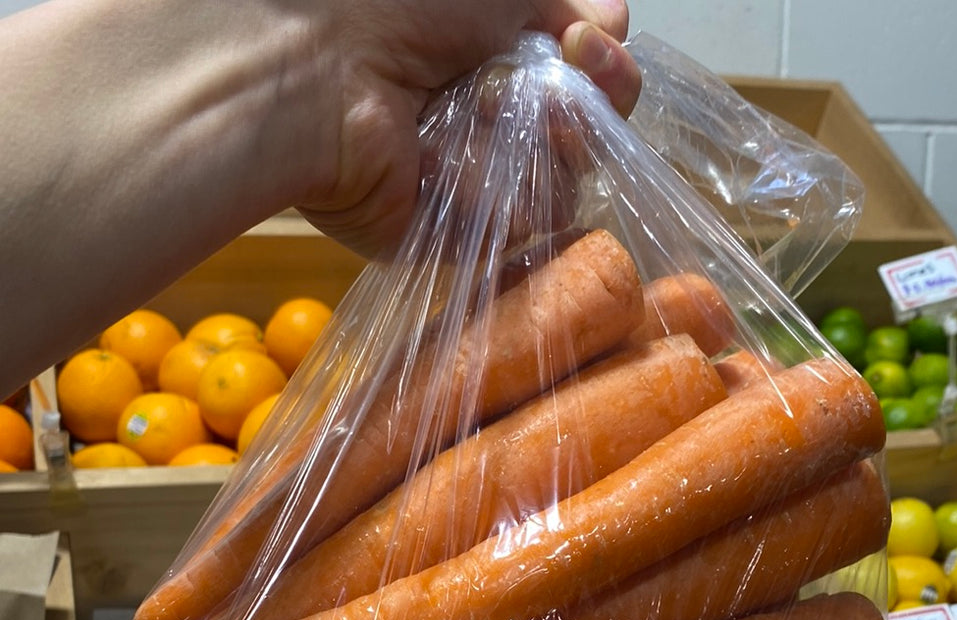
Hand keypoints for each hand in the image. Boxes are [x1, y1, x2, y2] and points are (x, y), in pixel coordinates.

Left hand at [295, 0, 640, 258]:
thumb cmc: (397, 7)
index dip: (606, 67)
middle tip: (555, 97)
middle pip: (587, 139)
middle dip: (584, 112)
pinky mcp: (458, 234)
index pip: (591, 82)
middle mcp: (496, 123)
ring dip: (541, 149)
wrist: (320, 72)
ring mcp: (479, 182)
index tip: (585, 41)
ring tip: (488, 118)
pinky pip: (521, 228)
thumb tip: (611, 19)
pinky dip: (501, 192)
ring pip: (563, 186)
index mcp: (502, 61)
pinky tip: (464, 166)